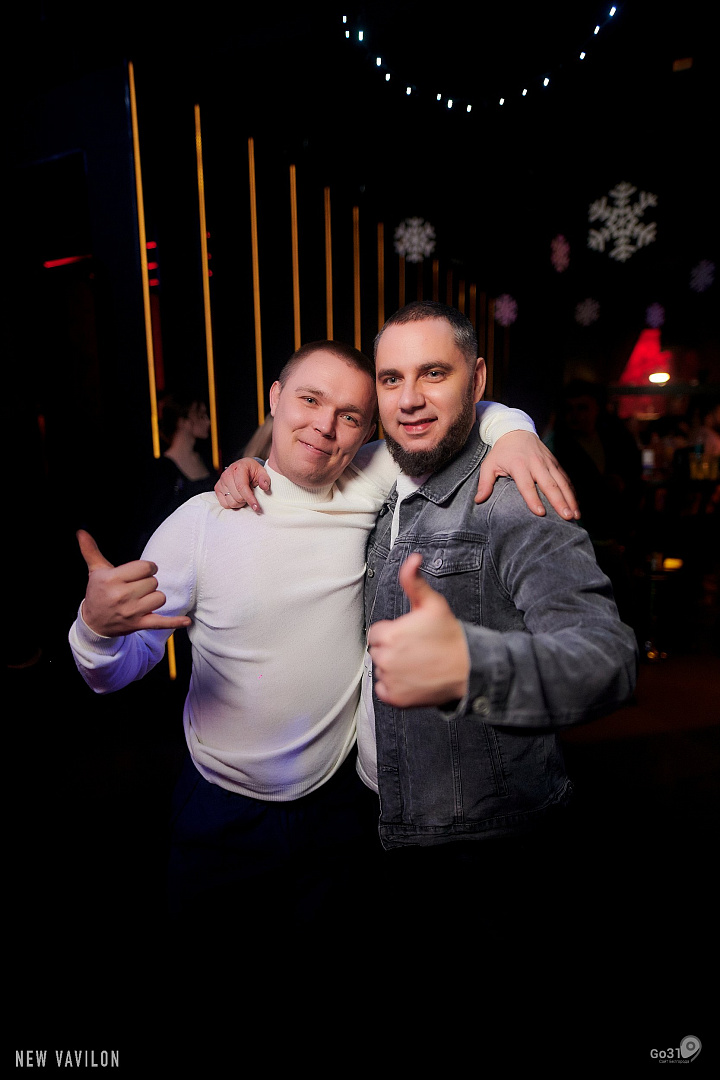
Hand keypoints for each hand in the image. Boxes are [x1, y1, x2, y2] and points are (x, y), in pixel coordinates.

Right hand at [77, 530, 191, 636]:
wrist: (94, 624)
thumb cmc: (98, 593)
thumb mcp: (95, 571)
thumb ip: (91, 550)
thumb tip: (81, 531)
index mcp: (112, 580)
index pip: (145, 567)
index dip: (147, 568)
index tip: (140, 572)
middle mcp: (122, 596)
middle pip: (153, 582)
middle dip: (147, 583)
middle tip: (135, 588)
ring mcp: (131, 612)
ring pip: (160, 598)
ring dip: (154, 597)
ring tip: (142, 599)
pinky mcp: (139, 624)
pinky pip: (161, 622)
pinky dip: (174, 622)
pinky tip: (186, 621)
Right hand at [215, 458, 270, 511]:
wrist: (242, 467)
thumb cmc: (252, 470)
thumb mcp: (261, 472)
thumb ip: (264, 479)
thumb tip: (264, 487)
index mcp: (238, 469)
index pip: (242, 487)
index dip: (250, 499)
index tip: (256, 508)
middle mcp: (227, 475)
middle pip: (237, 497)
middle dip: (246, 500)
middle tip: (251, 494)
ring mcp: (221, 482)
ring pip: (231, 502)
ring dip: (240, 503)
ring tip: (244, 495)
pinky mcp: (217, 488)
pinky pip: (224, 504)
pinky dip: (232, 504)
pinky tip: (237, 497)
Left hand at [367, 554, 469, 706]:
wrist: (468, 668)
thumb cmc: (450, 635)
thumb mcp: (432, 603)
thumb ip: (413, 581)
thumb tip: (412, 559)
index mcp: (389, 635)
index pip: (376, 634)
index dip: (393, 633)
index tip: (410, 636)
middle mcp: (385, 659)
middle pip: (378, 652)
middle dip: (392, 649)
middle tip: (416, 649)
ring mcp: (391, 680)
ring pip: (381, 670)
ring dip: (393, 668)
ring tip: (417, 663)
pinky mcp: (396, 698)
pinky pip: (384, 690)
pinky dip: (394, 687)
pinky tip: (412, 678)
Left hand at [475, 431, 578, 518]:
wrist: (516, 431)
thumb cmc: (501, 452)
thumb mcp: (489, 464)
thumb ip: (485, 483)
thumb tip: (478, 500)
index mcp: (519, 465)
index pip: (527, 485)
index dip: (533, 499)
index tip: (540, 513)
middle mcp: (536, 463)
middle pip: (550, 484)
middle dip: (559, 501)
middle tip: (567, 516)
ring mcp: (548, 463)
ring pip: (562, 482)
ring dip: (570, 499)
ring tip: (576, 515)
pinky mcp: (555, 463)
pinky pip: (565, 479)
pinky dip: (572, 492)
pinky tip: (576, 505)